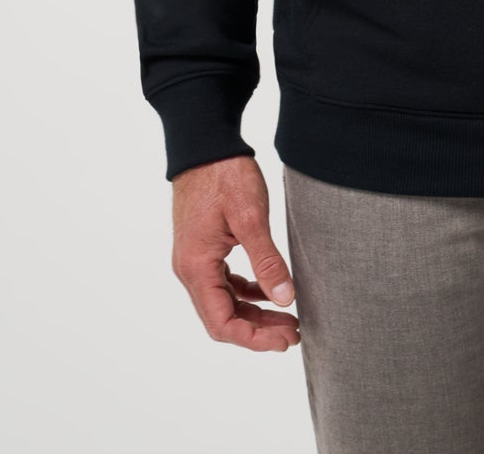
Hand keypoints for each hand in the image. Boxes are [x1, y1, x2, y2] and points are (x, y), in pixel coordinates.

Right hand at [171, 155, 300, 350]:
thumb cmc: (225, 175)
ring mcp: (195, 258)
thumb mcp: (251, 217)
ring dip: (254, 313)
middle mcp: (190, 269)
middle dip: (258, 330)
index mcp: (197, 267)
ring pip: (224, 302)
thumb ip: (267, 262)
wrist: (206, 144)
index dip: (254, 338)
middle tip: (294, 333)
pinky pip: (223, 282)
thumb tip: (285, 300)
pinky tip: (269, 291)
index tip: (285, 339)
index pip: (221, 324)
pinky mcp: (204, 247)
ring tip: (287, 318)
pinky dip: (246, 292)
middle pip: (222, 318)